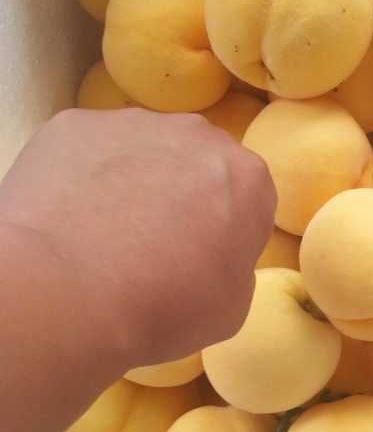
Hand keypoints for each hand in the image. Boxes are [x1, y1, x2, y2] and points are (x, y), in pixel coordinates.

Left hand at [0, 107, 275, 370]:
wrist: (65, 294)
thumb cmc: (163, 308)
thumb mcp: (231, 307)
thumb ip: (234, 265)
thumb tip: (210, 251)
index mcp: (248, 177)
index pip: (249, 200)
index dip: (227, 235)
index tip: (203, 265)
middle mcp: (197, 134)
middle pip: (198, 165)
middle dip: (184, 198)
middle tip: (154, 249)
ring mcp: (132, 123)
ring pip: (142, 151)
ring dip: (133, 183)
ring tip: (104, 236)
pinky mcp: (73, 125)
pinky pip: (88, 152)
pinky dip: (82, 180)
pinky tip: (68, 221)